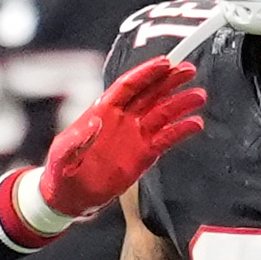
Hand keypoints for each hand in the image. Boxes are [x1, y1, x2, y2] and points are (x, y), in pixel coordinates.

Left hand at [39, 57, 204, 217]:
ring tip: (198, 95)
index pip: (128, 86)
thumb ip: (77, 140)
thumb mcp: (63, 155)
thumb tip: (94, 123)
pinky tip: (196, 124)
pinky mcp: (145, 154)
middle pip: (150, 93)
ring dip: (180, 103)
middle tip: (188, 70)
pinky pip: (166, 139)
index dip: (146, 73)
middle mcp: (123, 118)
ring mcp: (135, 135)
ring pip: (162, 113)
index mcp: (103, 111)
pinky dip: (181, 131)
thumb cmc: (62, 171)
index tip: (165, 63)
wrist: (71, 196)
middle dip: (169, 80)